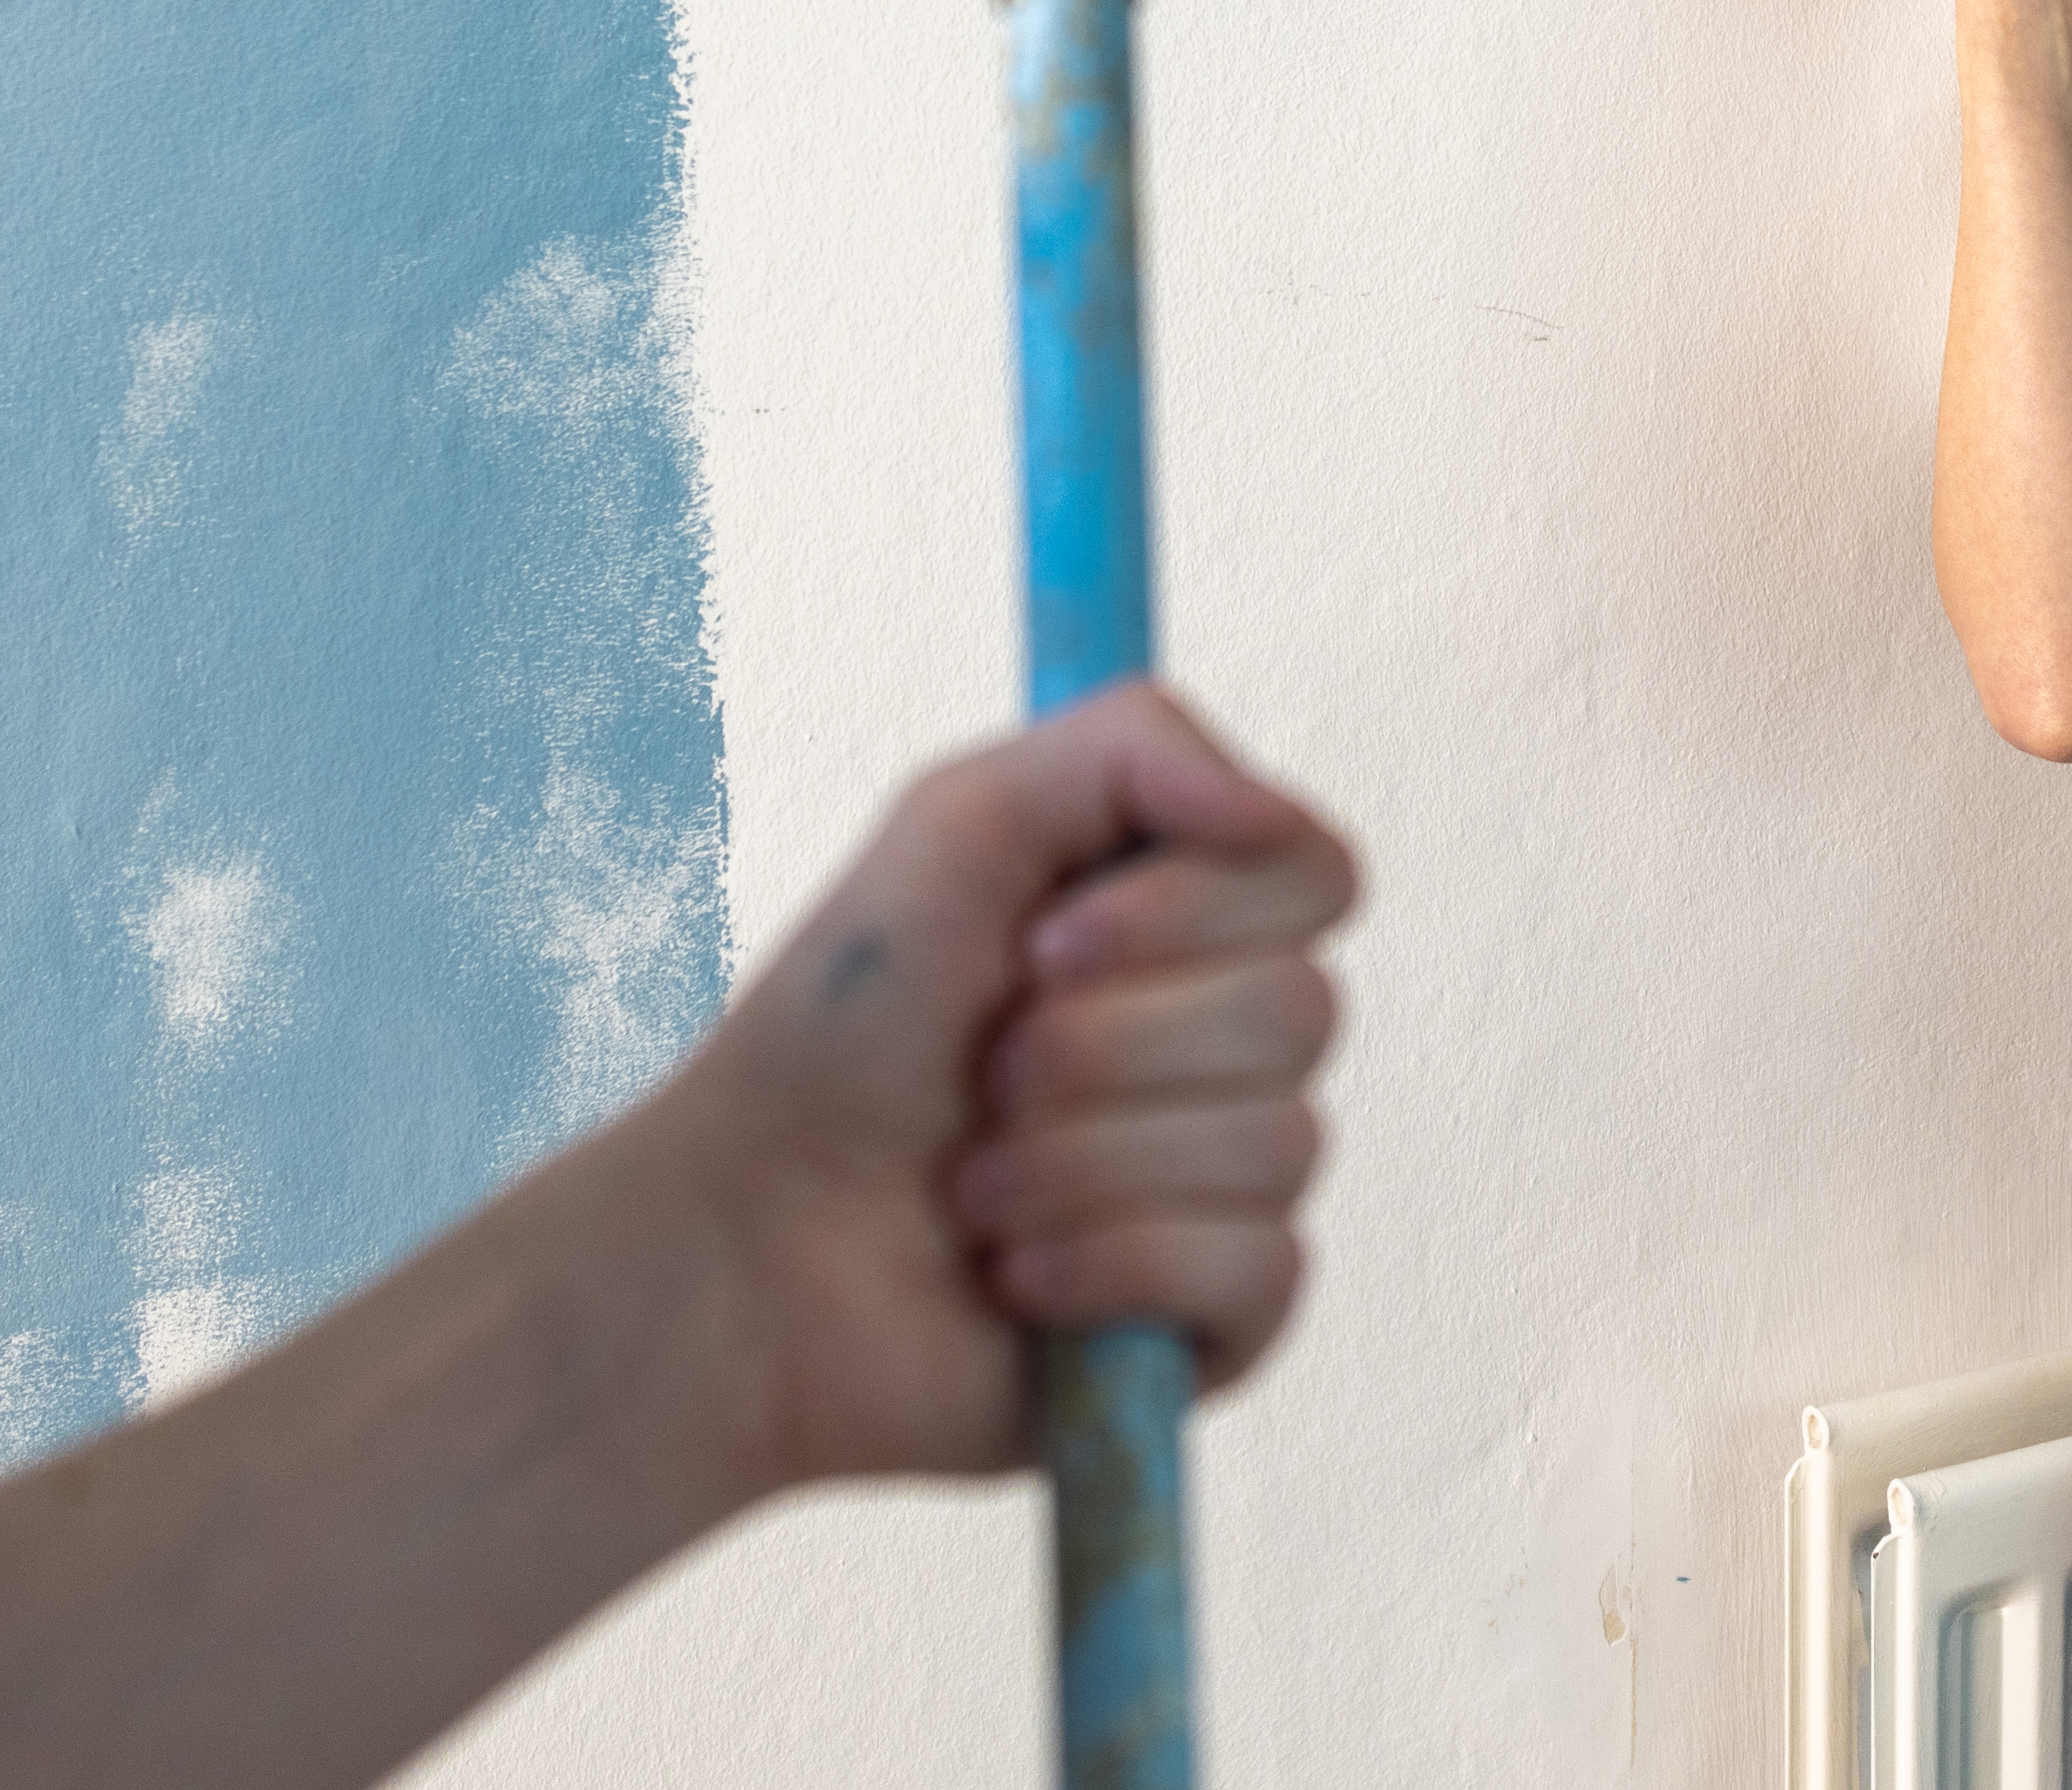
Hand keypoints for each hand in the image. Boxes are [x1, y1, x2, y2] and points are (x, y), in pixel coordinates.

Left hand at [661, 685, 1356, 1497]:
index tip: (1046, 939)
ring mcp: (1232, 1192)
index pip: (1319, 874)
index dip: (1195, 907)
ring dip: (1082, 1161)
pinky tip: (1015, 1278)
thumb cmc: (842, 1032)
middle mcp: (1229, 1051)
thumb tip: (1276, 814)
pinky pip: (1257, 1272)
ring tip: (973, 1188)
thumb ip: (1133, 745)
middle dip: (1106, 1045)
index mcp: (1190, 923)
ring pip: (1277, 1143)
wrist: (752, 1243)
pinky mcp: (1217, 1326)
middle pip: (1301, 1011)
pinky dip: (1110, 1266)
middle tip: (985, 1072)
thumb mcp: (958, 820)